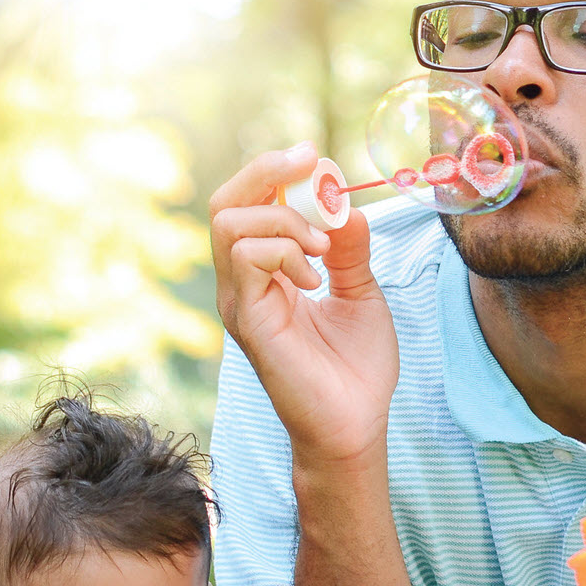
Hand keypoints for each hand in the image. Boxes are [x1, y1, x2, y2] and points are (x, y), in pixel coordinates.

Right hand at [209, 143, 397, 465]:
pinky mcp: (247, 321)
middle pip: (225, 202)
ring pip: (230, 223)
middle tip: (311, 166)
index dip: (275, 171)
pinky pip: (247, 258)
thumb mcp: (360, 292)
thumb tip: (344, 205)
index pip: (247, 204)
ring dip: (283, 219)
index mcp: (265, 274)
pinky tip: (314, 278)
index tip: (316, 159)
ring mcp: (240, 302)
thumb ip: (348, 249)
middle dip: (266, 172)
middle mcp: (242, 284)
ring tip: (320, 248)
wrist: (355, 425)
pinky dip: (284, 250)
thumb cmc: (356, 369)